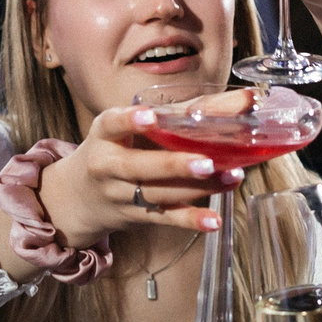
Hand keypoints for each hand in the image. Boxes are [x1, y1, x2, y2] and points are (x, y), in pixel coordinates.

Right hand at [37, 101, 244, 246]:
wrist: (78, 197)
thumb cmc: (118, 148)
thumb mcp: (133, 126)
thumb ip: (180, 112)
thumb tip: (243, 100)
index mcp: (105, 134)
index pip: (112, 124)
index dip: (129, 121)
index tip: (149, 116)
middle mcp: (108, 165)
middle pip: (139, 166)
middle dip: (173, 165)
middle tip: (206, 162)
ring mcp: (121, 195)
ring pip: (159, 193)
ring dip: (198, 188)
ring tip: (232, 178)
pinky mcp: (137, 216)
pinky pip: (165, 219)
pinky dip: (190, 220)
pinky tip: (213, 220)